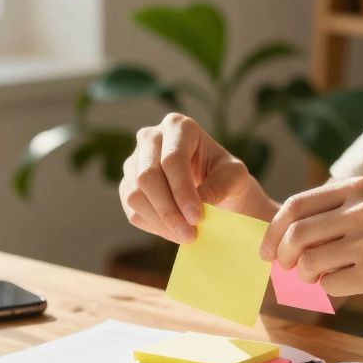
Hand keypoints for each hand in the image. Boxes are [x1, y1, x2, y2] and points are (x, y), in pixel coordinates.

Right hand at [119, 113, 270, 243]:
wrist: (213, 186)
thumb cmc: (225, 176)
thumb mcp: (235, 177)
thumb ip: (221, 185)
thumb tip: (201, 202)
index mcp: (178, 126)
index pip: (172, 158)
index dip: (182, 190)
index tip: (197, 217)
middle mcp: (150, 138)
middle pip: (147, 176)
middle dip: (169, 210)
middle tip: (190, 234)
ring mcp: (134, 161)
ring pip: (134, 195)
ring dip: (160, 222)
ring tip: (186, 236)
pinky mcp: (127, 185)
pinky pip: (132, 210)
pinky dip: (154, 227)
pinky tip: (175, 232)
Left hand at [259, 176, 362, 304]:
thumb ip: (337, 218)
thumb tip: (285, 248)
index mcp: (359, 187)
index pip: (295, 206)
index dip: (273, 231)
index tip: (267, 250)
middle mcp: (362, 209)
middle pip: (295, 235)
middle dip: (281, 257)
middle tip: (285, 270)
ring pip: (308, 262)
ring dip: (305, 276)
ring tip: (320, 278)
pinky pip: (330, 284)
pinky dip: (330, 290)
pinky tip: (348, 286)